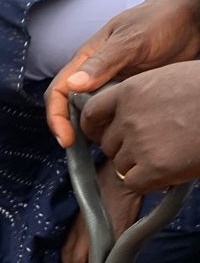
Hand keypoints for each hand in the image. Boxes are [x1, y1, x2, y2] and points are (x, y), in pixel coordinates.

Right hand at [45, 0, 199, 146]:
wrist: (192, 18)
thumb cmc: (160, 20)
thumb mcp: (131, 40)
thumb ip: (103, 62)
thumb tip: (73, 85)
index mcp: (86, 59)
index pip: (58, 92)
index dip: (56, 118)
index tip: (67, 140)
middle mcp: (95, 75)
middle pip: (72, 109)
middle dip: (75, 132)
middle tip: (91, 152)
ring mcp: (114, 86)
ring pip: (95, 116)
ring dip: (97, 134)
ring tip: (113, 148)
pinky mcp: (132, 95)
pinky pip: (118, 117)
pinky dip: (117, 130)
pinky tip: (130, 140)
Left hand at [62, 163, 141, 262]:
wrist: (120, 177)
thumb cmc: (104, 185)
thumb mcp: (88, 204)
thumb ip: (87, 219)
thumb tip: (91, 228)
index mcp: (77, 224)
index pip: (67, 249)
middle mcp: (85, 231)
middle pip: (78, 261)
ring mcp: (102, 233)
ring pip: (95, 262)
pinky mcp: (119, 233)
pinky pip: (120, 256)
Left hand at [79, 63, 199, 191]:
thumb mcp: (169, 79)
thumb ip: (141, 95)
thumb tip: (128, 112)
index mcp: (130, 90)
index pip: (92, 112)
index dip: (95, 126)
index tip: (101, 134)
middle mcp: (128, 117)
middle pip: (107, 144)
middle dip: (124, 148)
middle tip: (153, 146)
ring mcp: (139, 144)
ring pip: (120, 165)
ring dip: (138, 166)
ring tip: (169, 154)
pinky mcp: (154, 169)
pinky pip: (134, 183)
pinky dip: (149, 182)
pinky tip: (170, 170)